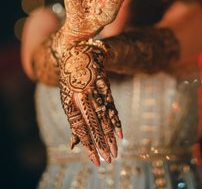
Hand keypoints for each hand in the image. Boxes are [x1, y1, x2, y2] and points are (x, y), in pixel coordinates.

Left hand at [59, 40, 122, 165]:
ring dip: (109, 136)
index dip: (88, 146)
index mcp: (70, 103)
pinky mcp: (103, 83)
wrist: (78, 52)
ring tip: (115, 152)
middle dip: (101, 144)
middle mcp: (81, 97)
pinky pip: (111, 104)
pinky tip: (120, 133)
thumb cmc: (72, 82)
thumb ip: (74, 123)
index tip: (96, 160)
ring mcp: (93, 89)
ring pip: (103, 117)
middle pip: (93, 125)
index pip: (80, 129)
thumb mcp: (68, 101)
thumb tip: (73, 146)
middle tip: (109, 160)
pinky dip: (116, 119)